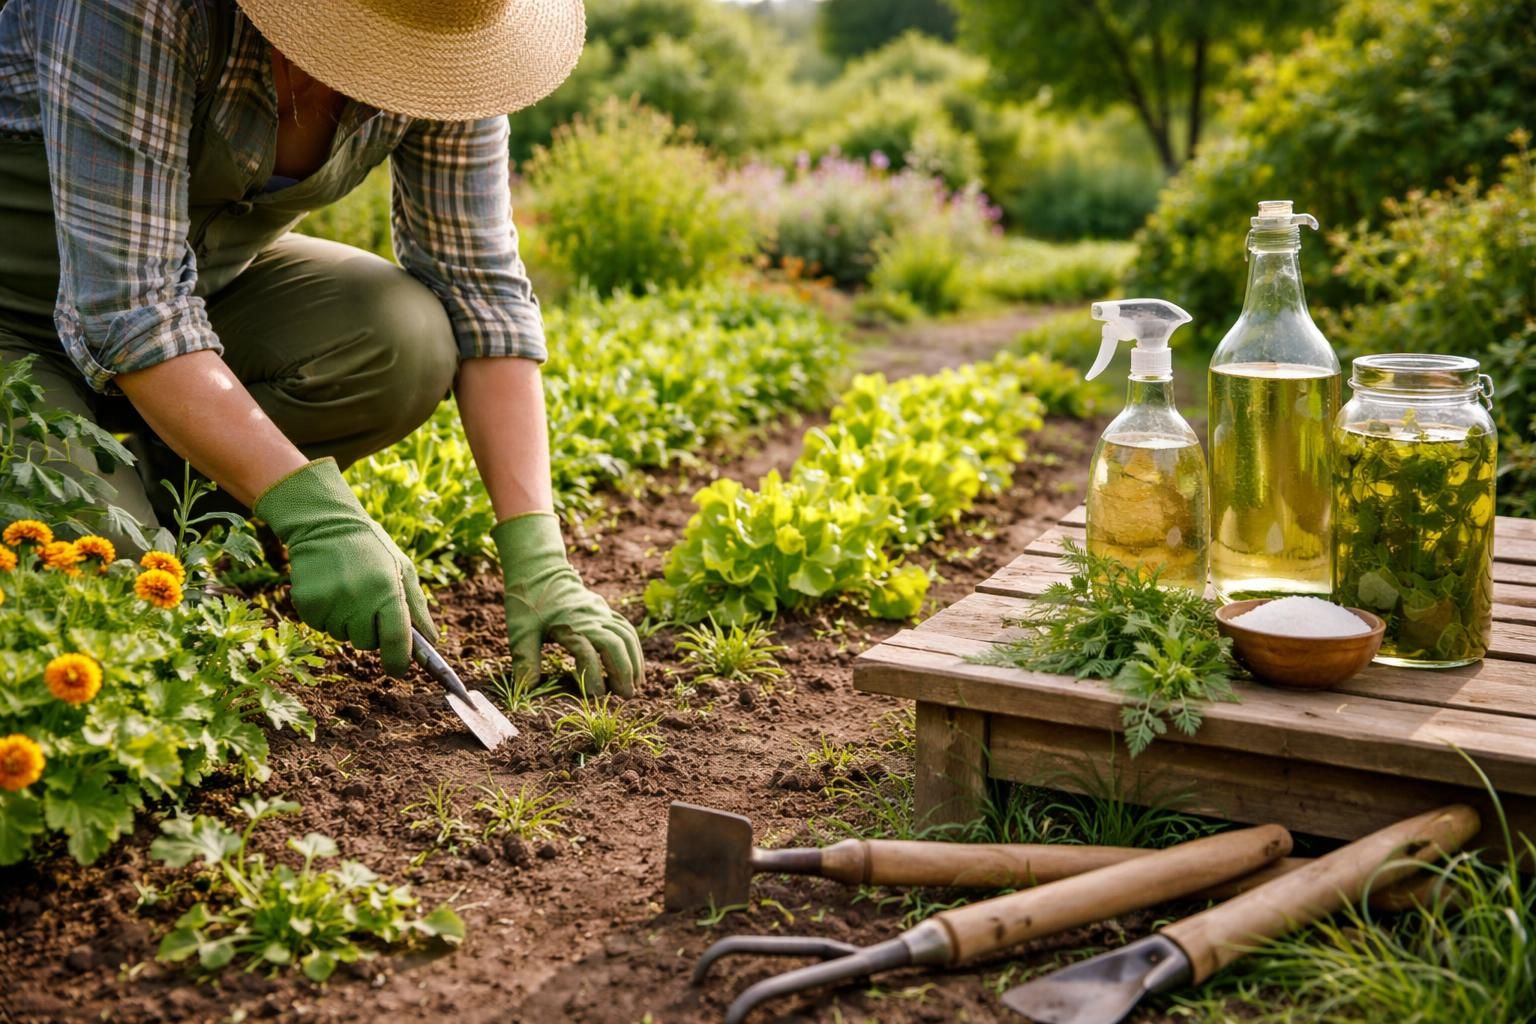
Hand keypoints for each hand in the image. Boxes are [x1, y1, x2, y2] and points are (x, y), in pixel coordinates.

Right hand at [254, 459, 435, 675]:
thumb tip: (431, 642)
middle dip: (371, 631)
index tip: (399, 669)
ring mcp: (331, 603)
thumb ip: (417, 607)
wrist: (325, 524)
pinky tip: (329, 589)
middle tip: (367, 601)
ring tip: (347, 588)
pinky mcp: (307, 604)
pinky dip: (326, 615)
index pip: (397, 641)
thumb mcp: (402, 568)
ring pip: (343, 636)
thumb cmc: (372, 548)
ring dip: (347, 621)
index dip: (399, 661)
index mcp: (389, 590)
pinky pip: (321, 626)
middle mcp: (360, 600)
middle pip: (368, 643)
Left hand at [493, 513, 643, 696]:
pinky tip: (635, 664)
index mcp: (568, 623)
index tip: (597, 696)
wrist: (539, 569)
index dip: (594, 676)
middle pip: (616, 643)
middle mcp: (590, 616)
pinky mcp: (605, 609)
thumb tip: (526, 691)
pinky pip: (626, 628)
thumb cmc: (527, 602)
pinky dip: (635, 647)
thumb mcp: (520, 631)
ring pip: (627, 635)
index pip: (588, 652)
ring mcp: (600, 611)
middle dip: (625, 671)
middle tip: (627, 696)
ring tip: (636, 685)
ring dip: (635, 660)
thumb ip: (525, 660)